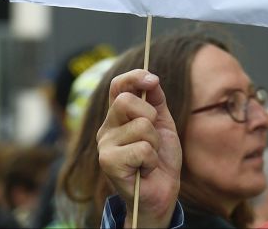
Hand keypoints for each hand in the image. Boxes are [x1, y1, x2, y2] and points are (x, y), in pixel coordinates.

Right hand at [97, 69, 181, 227]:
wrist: (161, 190)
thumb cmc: (160, 157)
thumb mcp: (163, 123)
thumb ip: (157, 100)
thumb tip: (152, 78)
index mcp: (119, 117)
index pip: (117, 86)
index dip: (134, 77)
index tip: (152, 80)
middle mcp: (106, 128)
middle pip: (127, 101)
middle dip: (152, 117)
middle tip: (153, 138)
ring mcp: (105, 146)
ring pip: (141, 126)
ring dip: (154, 143)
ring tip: (149, 157)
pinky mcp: (108, 163)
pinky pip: (142, 148)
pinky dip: (152, 160)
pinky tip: (145, 169)